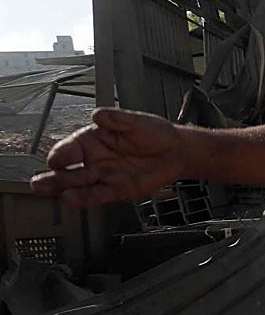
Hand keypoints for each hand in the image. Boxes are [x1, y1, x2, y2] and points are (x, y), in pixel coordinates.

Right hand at [30, 108, 187, 206]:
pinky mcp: (118, 188)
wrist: (176, 150)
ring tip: (47, 191)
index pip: (71, 147)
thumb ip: (117, 118)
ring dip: (63, 188)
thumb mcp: (137, 121)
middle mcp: (94, 159)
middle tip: (38, 182)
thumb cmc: (154, 133)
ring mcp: (105, 175)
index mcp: (93, 139)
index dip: (61, 153)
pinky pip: (99, 194)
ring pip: (80, 184)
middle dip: (52, 176)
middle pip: (69, 169)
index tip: (55, 159)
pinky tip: (71, 200)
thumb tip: (98, 115)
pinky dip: (85, 198)